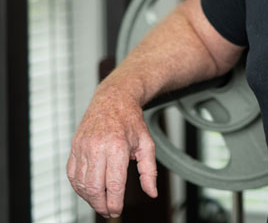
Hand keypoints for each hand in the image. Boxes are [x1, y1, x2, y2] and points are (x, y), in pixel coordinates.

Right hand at [66, 88, 157, 217]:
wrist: (113, 99)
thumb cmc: (131, 121)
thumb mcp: (146, 143)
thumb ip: (149, 170)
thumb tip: (152, 193)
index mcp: (117, 146)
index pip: (113, 184)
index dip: (114, 202)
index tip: (117, 211)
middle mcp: (97, 147)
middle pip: (94, 188)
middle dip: (101, 205)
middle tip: (109, 212)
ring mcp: (83, 147)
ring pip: (81, 184)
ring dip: (89, 199)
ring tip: (100, 203)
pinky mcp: (74, 147)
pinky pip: (72, 174)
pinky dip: (79, 187)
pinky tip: (89, 191)